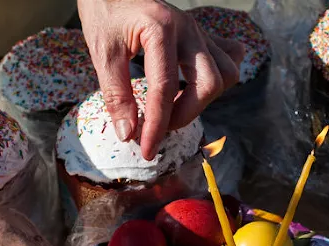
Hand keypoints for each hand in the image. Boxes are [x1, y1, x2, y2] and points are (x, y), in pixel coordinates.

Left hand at [79, 0, 244, 159]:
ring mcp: (199, 31)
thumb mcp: (102, 52)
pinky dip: (219, 77)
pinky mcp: (203, 35)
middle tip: (158, 127)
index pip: (165, 89)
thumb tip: (129, 134)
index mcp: (161, 30)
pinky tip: (196, 87)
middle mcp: (188, 29)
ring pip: (226, 72)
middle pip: (209, 83)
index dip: (157, 125)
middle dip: (186, 114)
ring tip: (175, 108)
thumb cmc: (105, 12)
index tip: (146, 149)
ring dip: (205, 99)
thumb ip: (116, 94)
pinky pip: (227, 57)